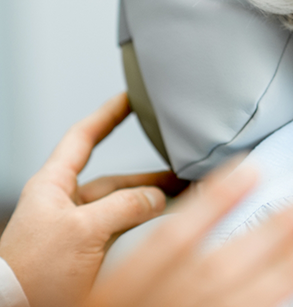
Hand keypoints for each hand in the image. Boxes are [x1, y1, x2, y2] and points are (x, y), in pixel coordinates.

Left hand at [0, 93, 179, 306]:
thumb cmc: (30, 276)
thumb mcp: (82, 230)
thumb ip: (125, 207)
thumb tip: (156, 198)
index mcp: (52, 186)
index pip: (83, 137)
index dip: (108, 114)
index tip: (130, 97)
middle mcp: (62, 205)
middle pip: (111, 177)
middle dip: (146, 173)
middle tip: (178, 165)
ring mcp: (72, 232)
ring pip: (118, 206)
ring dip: (148, 201)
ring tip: (181, 195)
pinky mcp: (81, 256)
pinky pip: (118, 231)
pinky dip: (141, 225)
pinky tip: (162, 226)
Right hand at [85, 164, 292, 306]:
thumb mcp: (111, 287)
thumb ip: (150, 259)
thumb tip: (205, 206)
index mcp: (123, 291)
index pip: (171, 241)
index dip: (213, 201)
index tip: (250, 168)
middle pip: (221, 268)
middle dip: (273, 233)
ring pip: (247, 300)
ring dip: (291, 269)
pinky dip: (281, 302)